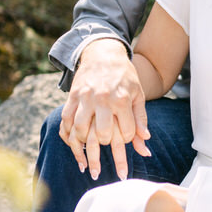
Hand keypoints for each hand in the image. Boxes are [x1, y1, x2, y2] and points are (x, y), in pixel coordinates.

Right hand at [59, 37, 150, 180]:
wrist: (103, 53)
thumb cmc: (125, 76)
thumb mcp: (138, 94)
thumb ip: (141, 119)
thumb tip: (145, 143)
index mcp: (122, 100)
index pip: (125, 132)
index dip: (127, 140)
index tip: (126, 141)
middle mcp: (103, 100)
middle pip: (102, 134)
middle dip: (105, 146)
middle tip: (105, 150)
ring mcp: (85, 98)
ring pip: (80, 130)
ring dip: (83, 145)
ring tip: (87, 158)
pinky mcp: (72, 97)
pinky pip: (66, 120)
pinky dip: (68, 135)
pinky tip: (73, 145)